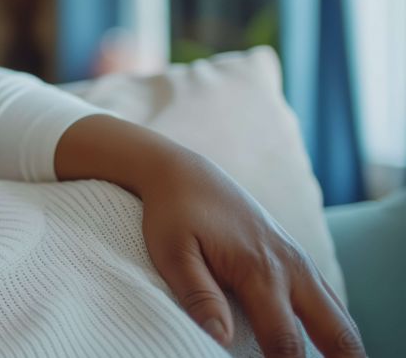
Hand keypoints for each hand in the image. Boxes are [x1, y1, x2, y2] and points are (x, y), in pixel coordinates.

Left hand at [138, 153, 362, 356]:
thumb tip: (221, 340)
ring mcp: (299, 261)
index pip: (285, 341)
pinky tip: (328, 347)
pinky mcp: (296, 258)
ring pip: (339, 315)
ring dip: (343, 347)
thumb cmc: (173, 214)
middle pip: (334, 331)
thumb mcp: (172, 253)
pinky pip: (328, 299)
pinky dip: (332, 326)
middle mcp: (291, 268)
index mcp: (260, 271)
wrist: (185, 174)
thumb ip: (199, 297)